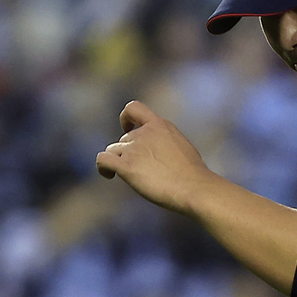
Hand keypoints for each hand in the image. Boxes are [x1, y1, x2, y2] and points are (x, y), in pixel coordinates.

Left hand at [95, 101, 210, 214]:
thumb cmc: (194, 175)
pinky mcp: (126, 166)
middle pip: (124, 139)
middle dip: (128, 152)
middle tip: (144, 171)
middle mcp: (144, 133)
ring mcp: (134, 149)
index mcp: (160, 125)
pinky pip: (103, 160)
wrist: (194, 187)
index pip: (134, 108)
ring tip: (131, 176)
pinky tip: (108, 175)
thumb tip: (159, 155)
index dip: (126, 118)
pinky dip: (103, 167)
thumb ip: (166, 144)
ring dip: (118, 161)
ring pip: (113, 150)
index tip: (127, 128)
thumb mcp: (182, 148)